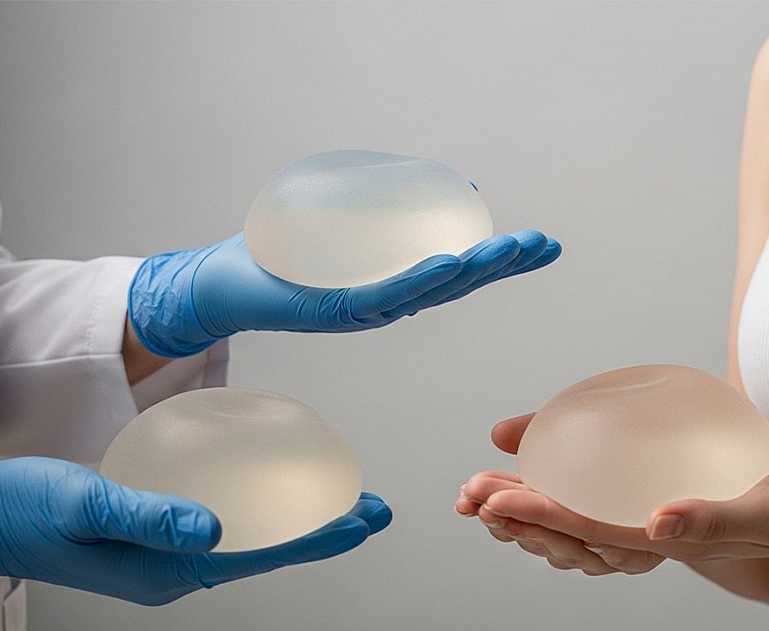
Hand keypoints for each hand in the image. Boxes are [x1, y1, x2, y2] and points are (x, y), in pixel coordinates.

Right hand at [0, 458, 391, 604]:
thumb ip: (147, 515)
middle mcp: (175, 569)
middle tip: (373, 506)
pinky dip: (256, 506)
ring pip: (248, 537)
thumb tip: (214, 529)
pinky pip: (220, 522)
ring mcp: (165, 555)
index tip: (364, 518)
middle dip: (323, 530)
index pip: (263, 555)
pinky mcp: (154, 535)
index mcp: (167, 572)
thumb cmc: (24, 512)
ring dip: (295, 518)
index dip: (319, 537)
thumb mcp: (84, 505)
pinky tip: (268, 483)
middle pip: (267, 550)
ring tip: (338, 495)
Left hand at [129, 230, 560, 356]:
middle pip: (457, 282)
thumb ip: (398, 208)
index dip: (503, 259)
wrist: (223, 284)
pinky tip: (451, 262)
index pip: (460, 270)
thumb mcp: (353, 222)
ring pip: (430, 289)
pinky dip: (421, 278)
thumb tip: (455, 184)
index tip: (542, 245)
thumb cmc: (285, 253)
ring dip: (475, 270)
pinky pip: (386, 292)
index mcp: (394, 285)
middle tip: (544, 247)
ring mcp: (364, 308)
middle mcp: (387, 302)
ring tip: (512, 250)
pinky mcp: (335, 309)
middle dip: (504, 265)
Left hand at [459, 414, 768, 572]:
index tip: (494, 499)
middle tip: (469, 492)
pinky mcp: (671, 502)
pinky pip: (608, 502)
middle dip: (518, 512)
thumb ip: (714, 516)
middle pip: (574, 525)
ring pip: (584, 517)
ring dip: (535, 506)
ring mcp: (662, 520)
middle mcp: (657, 531)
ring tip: (488, 490)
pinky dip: (571, 492)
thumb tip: (657, 523)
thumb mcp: (765, 506)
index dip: (537, 514)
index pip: (589, 526)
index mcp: (671, 536)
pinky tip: (554, 478)